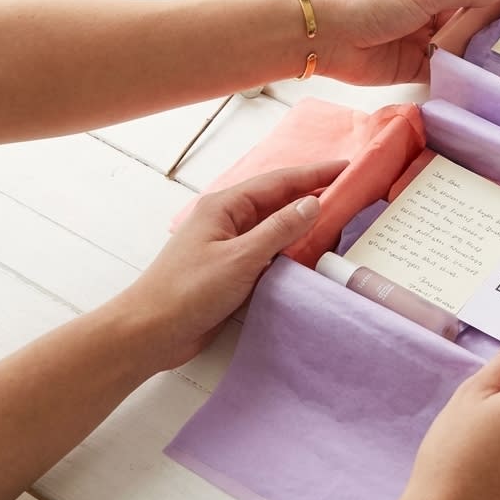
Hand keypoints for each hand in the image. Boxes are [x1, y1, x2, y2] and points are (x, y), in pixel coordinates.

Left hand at [114, 161, 347, 370]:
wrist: (150, 333)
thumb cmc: (188, 291)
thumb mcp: (240, 258)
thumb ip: (279, 230)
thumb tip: (312, 204)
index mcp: (225, 207)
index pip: (279, 182)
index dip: (314, 174)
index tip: (346, 167)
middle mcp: (227, 221)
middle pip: (278, 201)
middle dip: (312, 194)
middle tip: (350, 193)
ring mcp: (229, 246)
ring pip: (274, 227)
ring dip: (303, 224)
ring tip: (339, 221)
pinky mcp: (231, 271)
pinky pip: (269, 252)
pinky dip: (291, 249)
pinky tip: (310, 255)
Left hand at [317, 0, 499, 84]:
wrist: (330, 37)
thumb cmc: (374, 5)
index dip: (491, 4)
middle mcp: (426, 16)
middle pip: (463, 26)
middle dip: (486, 35)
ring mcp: (419, 44)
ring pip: (454, 52)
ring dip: (473, 58)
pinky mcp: (411, 70)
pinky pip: (440, 74)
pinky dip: (456, 77)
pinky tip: (480, 84)